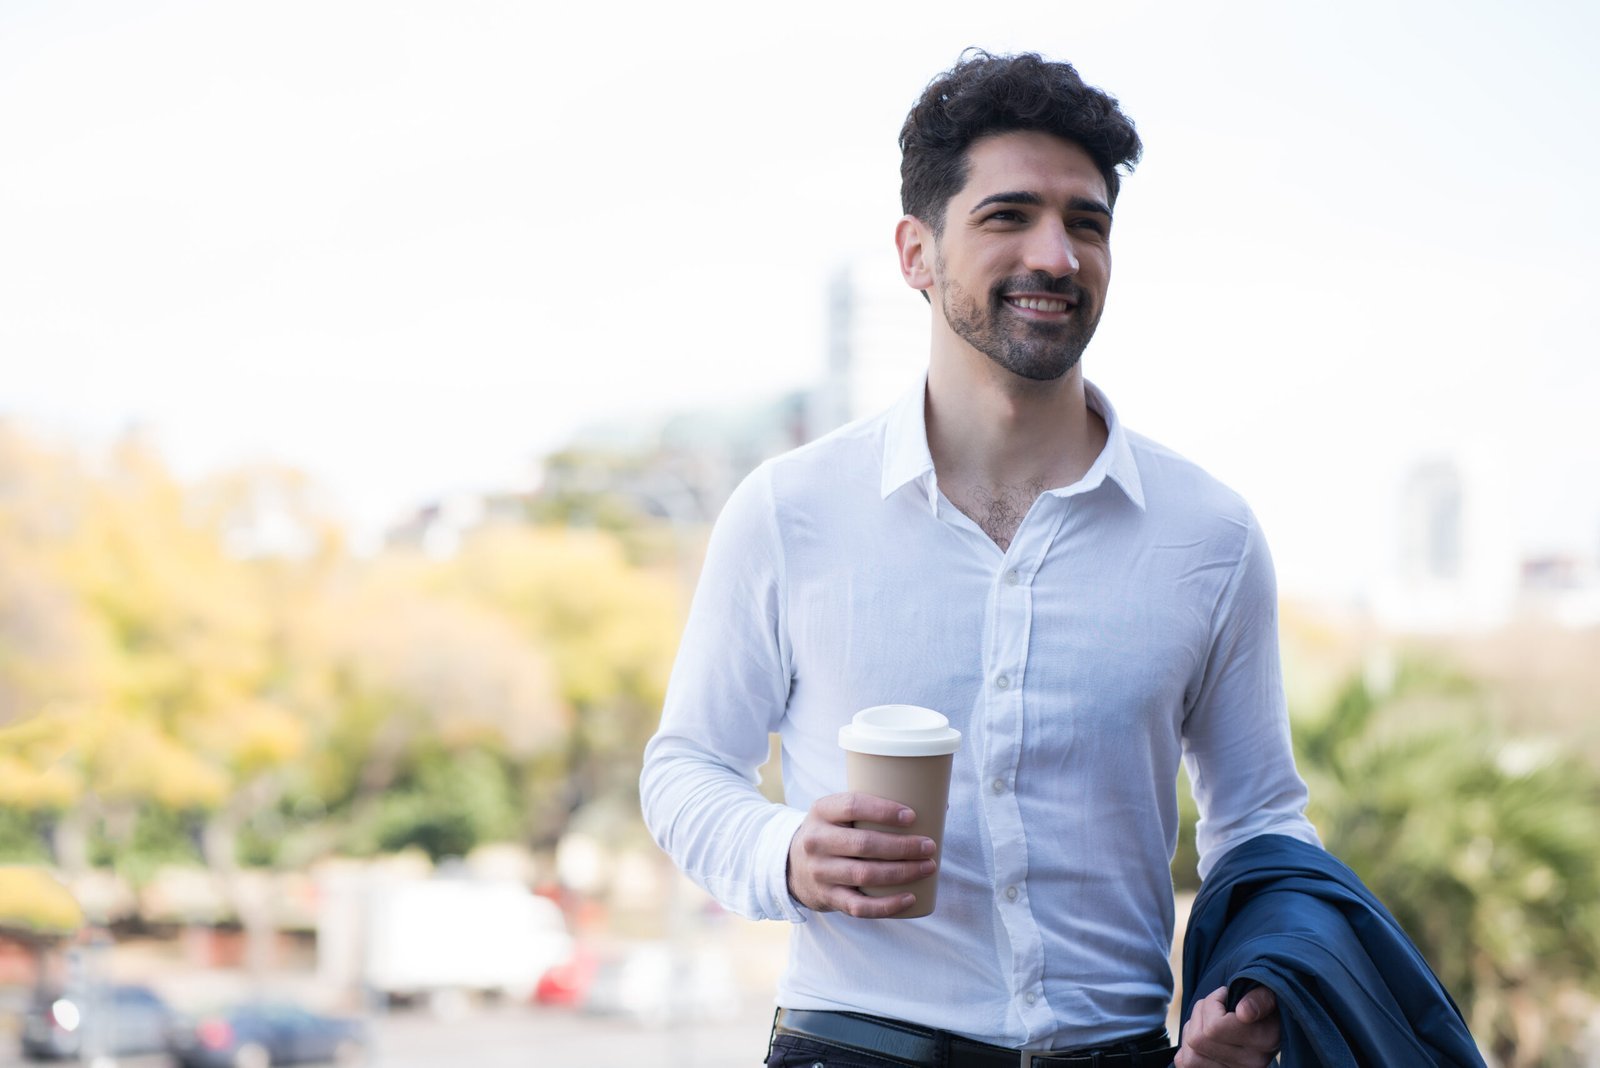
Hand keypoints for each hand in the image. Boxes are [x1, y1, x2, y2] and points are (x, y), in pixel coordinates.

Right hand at [786, 791, 937, 917]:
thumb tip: (938, 806)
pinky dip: (887, 905)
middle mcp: (816, 841)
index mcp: (822, 811)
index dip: (884, 811)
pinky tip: (910, 898)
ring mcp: (820, 872)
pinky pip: (860, 906)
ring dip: (902, 873)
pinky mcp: (828, 897)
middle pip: (864, 843)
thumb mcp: (839, 812)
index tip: (912, 816)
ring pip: (865, 874)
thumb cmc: (834, 831)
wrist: (793, 864)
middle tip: (929, 846)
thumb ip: (875, 808)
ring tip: (928, 867)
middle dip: (902, 846)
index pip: (853, 806)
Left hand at [1175, 985, 1280, 1067]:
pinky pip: (1187, 1062)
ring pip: (1190, 1053)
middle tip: (1216, 1006)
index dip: (1212, 1003)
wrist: (1269, 1026)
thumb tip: (1244, 1012)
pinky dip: (1188, 1046)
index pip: (1215, 1027)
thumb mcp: (1268, 994)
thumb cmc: (1264, 1006)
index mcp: (1264, 1040)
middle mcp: (1251, 1063)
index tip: (1225, 996)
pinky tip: (1204, 1037)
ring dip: (1193, 1029)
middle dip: (1200, 1013)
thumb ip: (1259, 998)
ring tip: (1210, 1020)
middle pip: (1198, 1039)